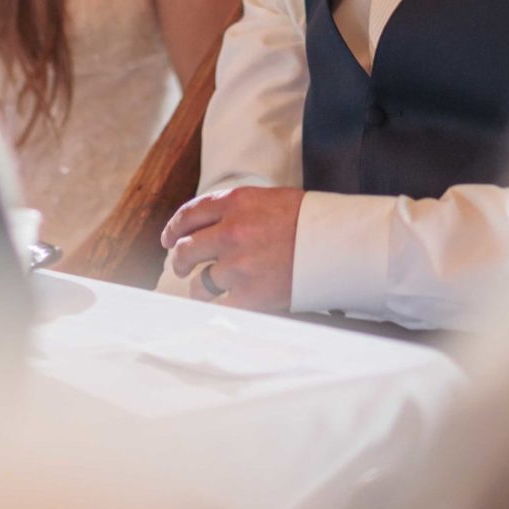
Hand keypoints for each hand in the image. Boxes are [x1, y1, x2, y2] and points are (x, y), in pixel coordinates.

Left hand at [161, 186, 303, 311]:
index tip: (169, 238)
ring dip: (199, 288)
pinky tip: (223, 308)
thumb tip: (212, 226)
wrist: (339, 243)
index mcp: (235, 203)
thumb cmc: (310, 221)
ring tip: (204, 292)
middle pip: (187, 249)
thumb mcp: (269, 200)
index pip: (190, 214)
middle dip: (179, 260)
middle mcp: (230, 232)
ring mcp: (238, 265)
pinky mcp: (251, 295)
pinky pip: (222, 307)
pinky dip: (221, 309)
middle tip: (180, 267)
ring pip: (200, 283)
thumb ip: (238, 210)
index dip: (174, 228)